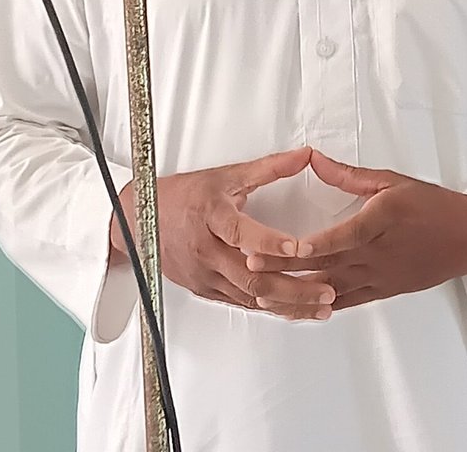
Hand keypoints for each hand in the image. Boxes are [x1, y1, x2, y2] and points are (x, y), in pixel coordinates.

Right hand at [109, 146, 336, 320]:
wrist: (140, 218)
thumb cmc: (183, 195)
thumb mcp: (226, 175)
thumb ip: (269, 168)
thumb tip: (305, 156)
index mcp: (211, 216)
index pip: (242, 233)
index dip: (271, 242)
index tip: (301, 247)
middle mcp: (206, 249)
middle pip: (251, 275)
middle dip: (293, 288)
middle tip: (326, 290)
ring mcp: (205, 274)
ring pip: (250, 296)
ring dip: (288, 305)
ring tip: (321, 306)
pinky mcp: (205, 289)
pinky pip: (242, 302)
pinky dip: (270, 308)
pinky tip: (295, 310)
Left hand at [242, 149, 466, 311]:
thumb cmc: (431, 204)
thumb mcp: (392, 181)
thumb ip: (349, 175)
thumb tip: (315, 159)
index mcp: (382, 221)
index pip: (345, 236)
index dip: (316, 244)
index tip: (288, 245)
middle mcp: (378, 253)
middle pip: (328, 263)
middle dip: (287, 266)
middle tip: (252, 265)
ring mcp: (380, 277)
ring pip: (332, 289)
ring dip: (296, 292)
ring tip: (262, 293)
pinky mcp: (382, 291)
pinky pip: (346, 302)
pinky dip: (319, 306)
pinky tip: (294, 309)